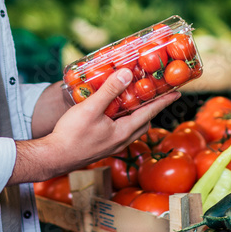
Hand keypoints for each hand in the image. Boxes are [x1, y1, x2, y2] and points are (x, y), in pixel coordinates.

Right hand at [11, 68, 179, 182]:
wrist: (53, 157)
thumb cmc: (71, 135)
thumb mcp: (90, 109)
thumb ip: (110, 91)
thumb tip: (128, 73)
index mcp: (123, 132)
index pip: (150, 113)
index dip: (163, 101)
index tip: (177, 92)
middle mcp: (121, 140)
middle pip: (144, 121)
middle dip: (152, 107)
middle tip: (156, 92)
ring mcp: (111, 145)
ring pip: (132, 127)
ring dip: (137, 113)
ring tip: (135, 98)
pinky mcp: (102, 146)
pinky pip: (120, 130)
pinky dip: (124, 119)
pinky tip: (112, 111)